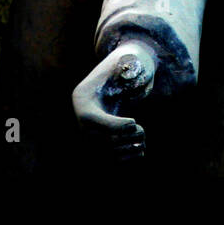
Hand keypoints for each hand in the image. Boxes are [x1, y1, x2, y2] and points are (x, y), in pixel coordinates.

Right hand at [71, 40, 158, 160]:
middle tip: (141, 129)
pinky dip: (127, 158)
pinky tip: (139, 149)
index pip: (94, 120)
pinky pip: (112, 160)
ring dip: (128, 148)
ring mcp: (89, 137)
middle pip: (102, 139)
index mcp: (83, 102)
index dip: (116, 125)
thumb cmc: (118, 73)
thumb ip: (128, 64)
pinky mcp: (99, 147)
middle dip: (126, 137)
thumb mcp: (123, 64)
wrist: (107, 88)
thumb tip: (132, 67)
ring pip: (108, 152)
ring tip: (141, 139)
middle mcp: (82, 123)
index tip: (134, 122)